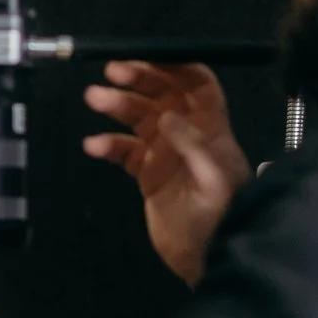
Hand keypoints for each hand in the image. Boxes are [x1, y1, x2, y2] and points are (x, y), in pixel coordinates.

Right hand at [83, 61, 250, 285]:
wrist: (210, 259)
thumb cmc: (222, 218)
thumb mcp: (215, 181)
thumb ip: (192, 146)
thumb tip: (167, 116)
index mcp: (211, 129)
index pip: (197, 84)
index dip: (176, 67)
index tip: (150, 58)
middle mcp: (188, 134)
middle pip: (162, 94)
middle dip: (139, 79)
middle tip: (112, 73)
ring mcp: (166, 153)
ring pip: (139, 118)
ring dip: (117, 106)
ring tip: (94, 99)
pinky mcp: (147, 175)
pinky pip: (124, 152)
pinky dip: (108, 145)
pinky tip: (94, 146)